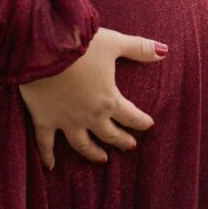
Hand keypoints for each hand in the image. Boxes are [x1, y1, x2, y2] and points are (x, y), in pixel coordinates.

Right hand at [18, 27, 166, 169]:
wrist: (43, 45)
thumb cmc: (80, 42)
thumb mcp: (113, 42)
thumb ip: (139, 48)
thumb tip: (164, 50)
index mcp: (108, 99)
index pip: (131, 116)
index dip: (141, 121)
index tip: (148, 124)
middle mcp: (89, 116)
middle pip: (109, 134)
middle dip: (121, 140)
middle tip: (129, 145)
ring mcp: (66, 120)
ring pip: (82, 144)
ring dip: (93, 153)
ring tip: (101, 158)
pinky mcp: (44, 119)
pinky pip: (45, 143)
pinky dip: (47, 156)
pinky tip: (50, 166)